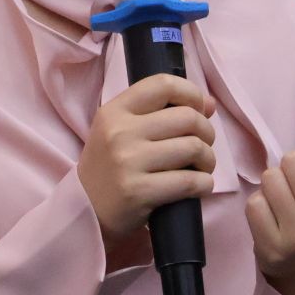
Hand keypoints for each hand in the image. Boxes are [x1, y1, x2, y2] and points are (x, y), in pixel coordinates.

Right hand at [78, 74, 216, 243]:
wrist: (85, 210)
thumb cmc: (110, 166)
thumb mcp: (121, 130)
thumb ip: (160, 112)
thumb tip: (209, 103)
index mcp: (115, 111)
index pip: (163, 85)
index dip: (191, 94)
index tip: (199, 110)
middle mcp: (120, 132)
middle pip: (187, 117)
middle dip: (206, 132)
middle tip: (203, 145)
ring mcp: (128, 162)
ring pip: (192, 148)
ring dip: (208, 159)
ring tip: (202, 167)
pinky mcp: (138, 192)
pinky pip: (189, 181)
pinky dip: (204, 183)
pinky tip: (199, 185)